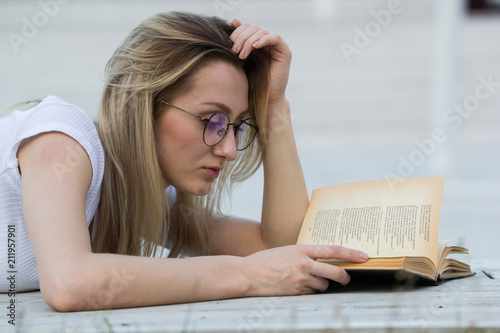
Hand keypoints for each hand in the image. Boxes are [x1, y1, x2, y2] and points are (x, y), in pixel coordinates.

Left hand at [230, 19, 290, 105]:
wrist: (266, 99)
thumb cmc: (253, 82)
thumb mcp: (242, 59)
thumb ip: (239, 42)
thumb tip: (233, 21)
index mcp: (258, 43)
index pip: (248, 27)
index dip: (238, 32)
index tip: (229, 43)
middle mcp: (268, 43)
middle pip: (254, 28)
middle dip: (242, 37)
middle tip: (234, 50)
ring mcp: (277, 47)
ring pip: (262, 32)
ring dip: (249, 41)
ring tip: (242, 54)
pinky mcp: (284, 52)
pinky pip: (275, 38)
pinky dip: (264, 39)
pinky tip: (255, 47)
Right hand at [239, 245, 368, 295]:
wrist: (248, 274)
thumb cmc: (266, 260)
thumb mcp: (288, 250)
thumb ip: (305, 254)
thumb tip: (323, 260)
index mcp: (302, 249)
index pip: (333, 250)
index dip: (351, 254)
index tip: (364, 256)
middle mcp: (303, 264)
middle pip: (335, 273)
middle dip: (344, 277)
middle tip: (346, 279)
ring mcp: (300, 280)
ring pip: (323, 286)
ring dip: (321, 285)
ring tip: (307, 280)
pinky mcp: (295, 292)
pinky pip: (311, 293)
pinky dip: (309, 291)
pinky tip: (297, 286)